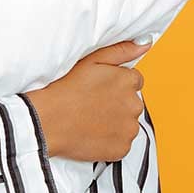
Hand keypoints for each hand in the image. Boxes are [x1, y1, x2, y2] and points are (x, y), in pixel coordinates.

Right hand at [25, 39, 150, 161]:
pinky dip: (110, 140)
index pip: (134, 81)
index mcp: (128, 81)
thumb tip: (145, 44)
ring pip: (127, 123)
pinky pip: (121, 143)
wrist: (48, 121)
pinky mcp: (122, 148)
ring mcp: (129, 129)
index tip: (99, 88)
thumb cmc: (65, 88)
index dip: (115, 84)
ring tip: (90, 119)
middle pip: (132, 102)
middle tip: (92, 104)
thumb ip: (122, 51)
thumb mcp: (92, 60)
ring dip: (115, 122)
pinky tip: (92, 133)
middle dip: (117, 103)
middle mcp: (134, 105)